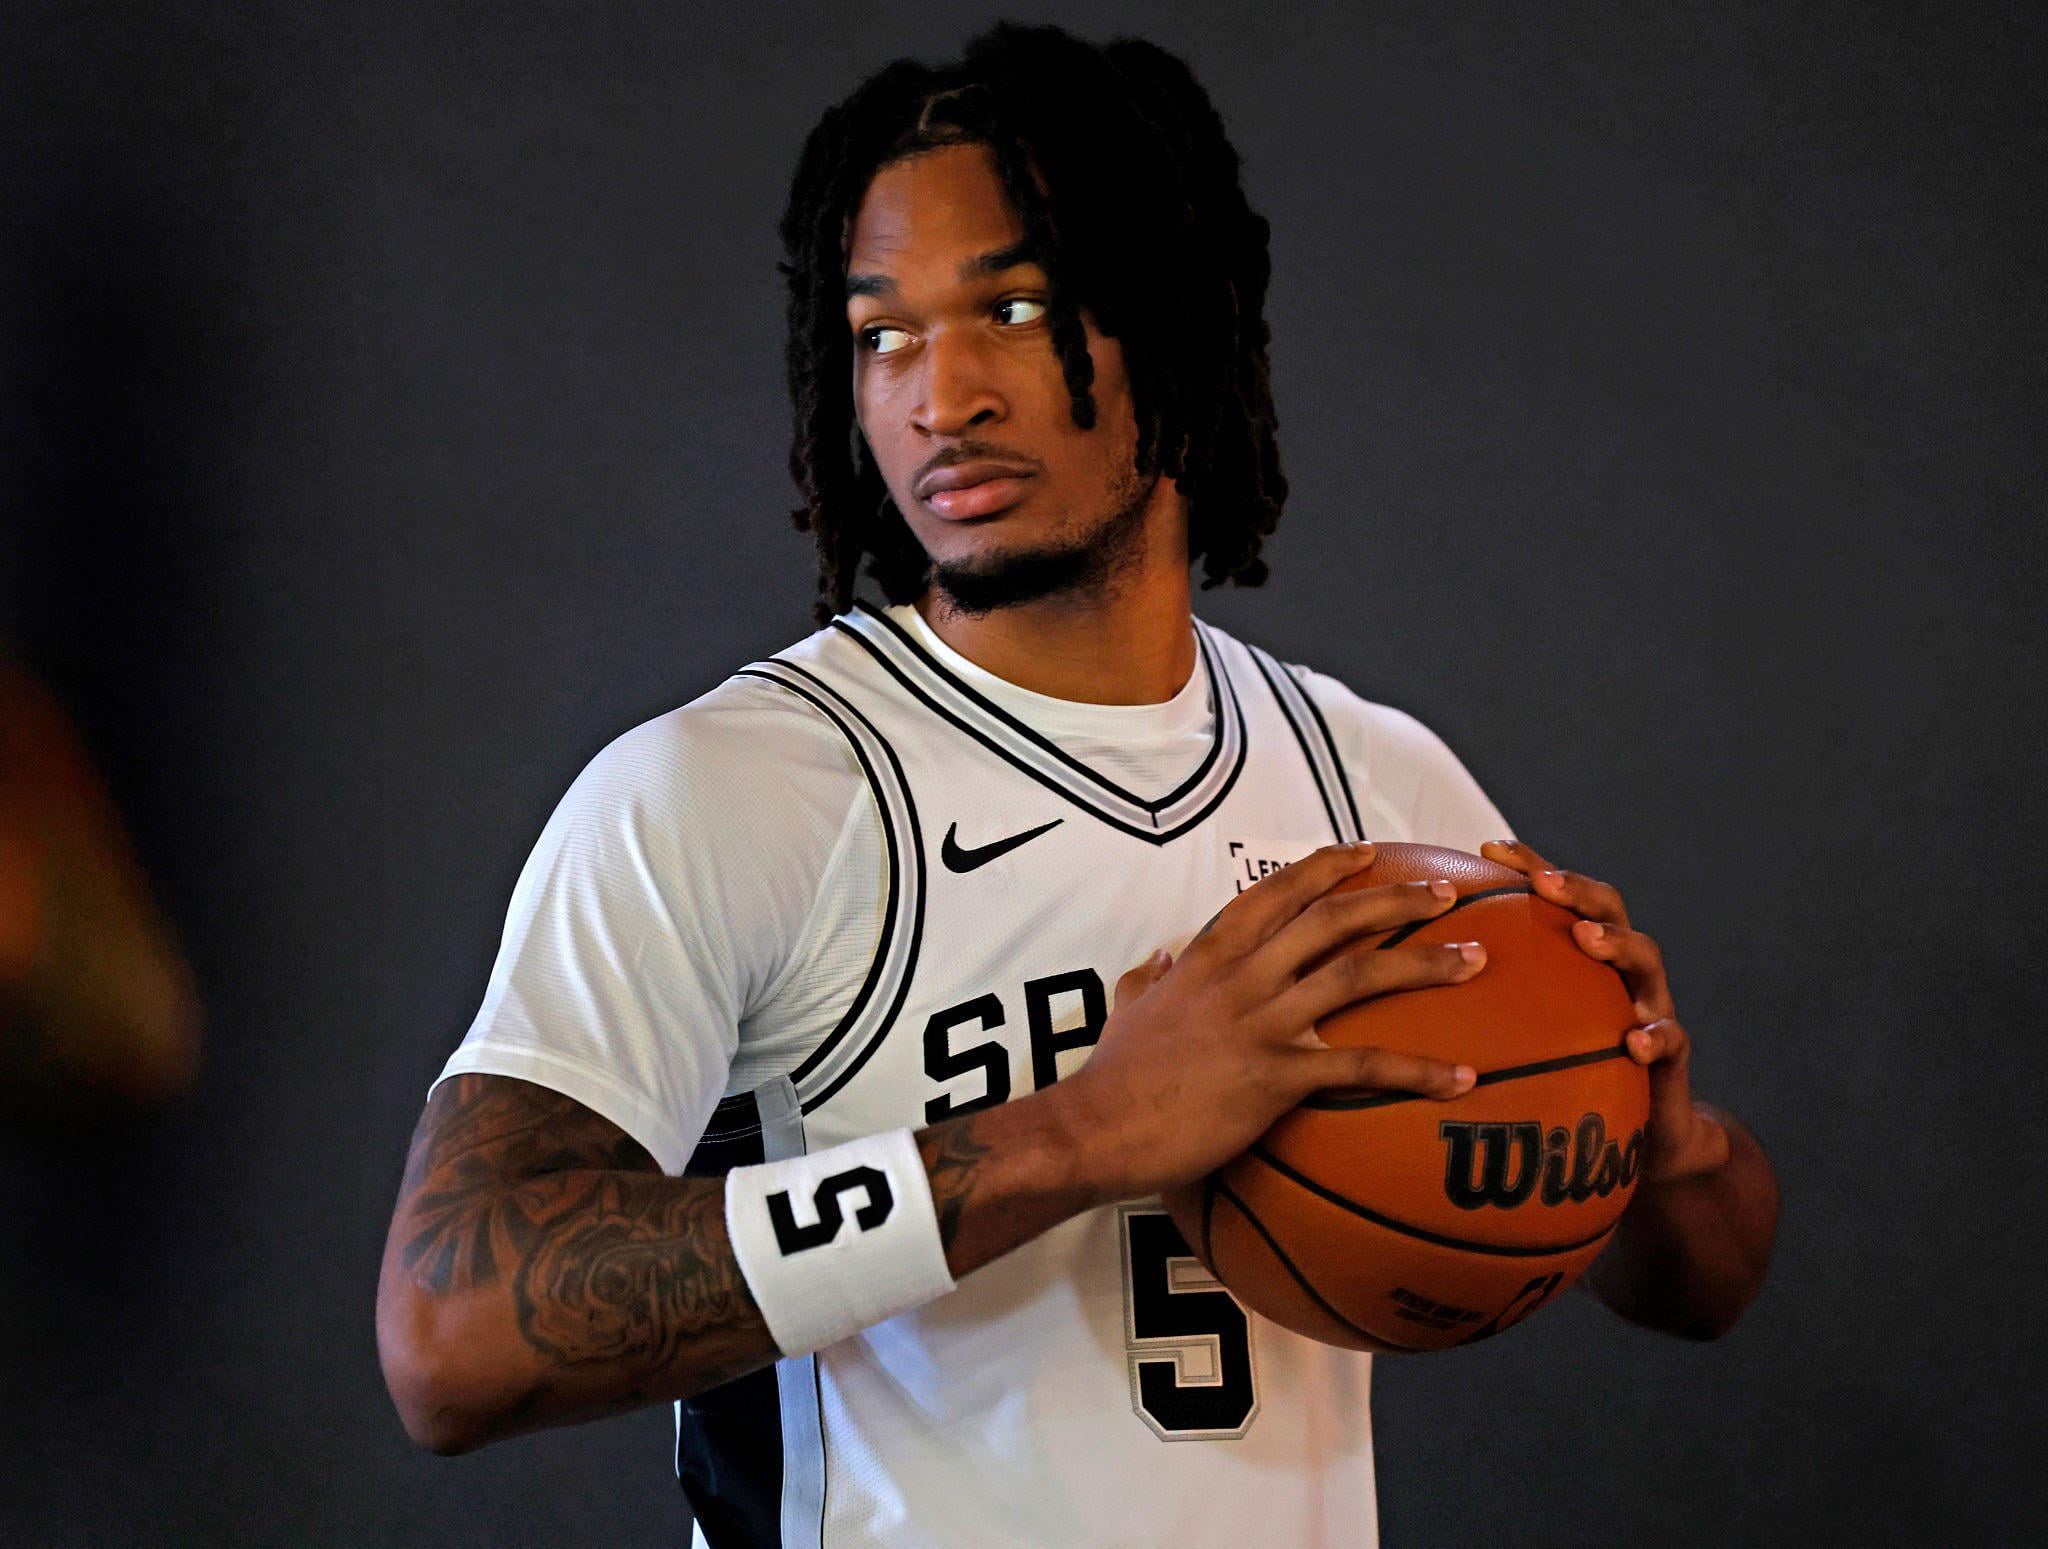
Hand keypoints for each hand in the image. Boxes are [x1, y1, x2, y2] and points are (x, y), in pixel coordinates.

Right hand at [1056, 841, 1482, 1201]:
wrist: (1095, 1127)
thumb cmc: (1112, 1076)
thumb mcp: (1125, 1007)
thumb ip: (1147, 978)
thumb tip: (1158, 960)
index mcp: (1208, 955)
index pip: (1276, 892)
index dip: (1325, 868)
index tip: (1366, 851)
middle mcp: (1242, 976)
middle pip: (1332, 920)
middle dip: (1394, 900)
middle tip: (1444, 894)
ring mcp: (1262, 1021)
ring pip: (1358, 975)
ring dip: (1424, 964)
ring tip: (1475, 961)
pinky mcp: (1276, 1075)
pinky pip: (1361, 1066)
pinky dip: (1418, 1070)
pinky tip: (1462, 1079)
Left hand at [1479, 839, 1728, 1182]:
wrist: (1645, 1129)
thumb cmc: (1573, 1068)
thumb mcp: (1529, 1029)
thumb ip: (1490, 998)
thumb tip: (1412, 977)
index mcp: (1584, 955)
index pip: (1560, 896)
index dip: (1530, 866)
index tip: (1489, 849)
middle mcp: (1619, 969)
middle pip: (1608, 909)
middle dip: (1577, 889)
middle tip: (1543, 882)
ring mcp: (1651, 1004)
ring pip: (1646, 958)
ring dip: (1616, 943)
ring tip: (1587, 938)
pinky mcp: (1672, 1055)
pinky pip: (1671, 1040)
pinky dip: (1655, 1036)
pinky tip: (1634, 1040)